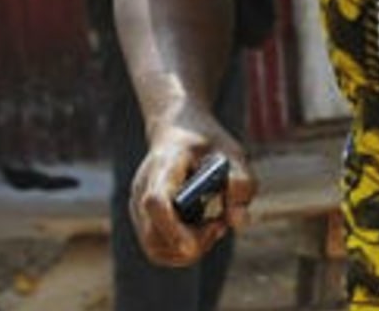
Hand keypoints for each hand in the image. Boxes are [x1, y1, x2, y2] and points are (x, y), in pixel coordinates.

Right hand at [128, 116, 252, 266]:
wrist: (178, 129)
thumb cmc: (208, 142)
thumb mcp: (233, 152)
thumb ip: (241, 182)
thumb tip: (238, 221)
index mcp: (164, 166)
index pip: (156, 202)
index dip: (173, 229)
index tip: (195, 246)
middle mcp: (143, 188)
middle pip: (154, 235)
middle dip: (191, 243)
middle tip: (219, 225)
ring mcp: (137, 206)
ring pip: (155, 248)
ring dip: (188, 249)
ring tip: (214, 225)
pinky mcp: (141, 218)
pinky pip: (157, 247)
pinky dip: (181, 247)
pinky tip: (202, 228)